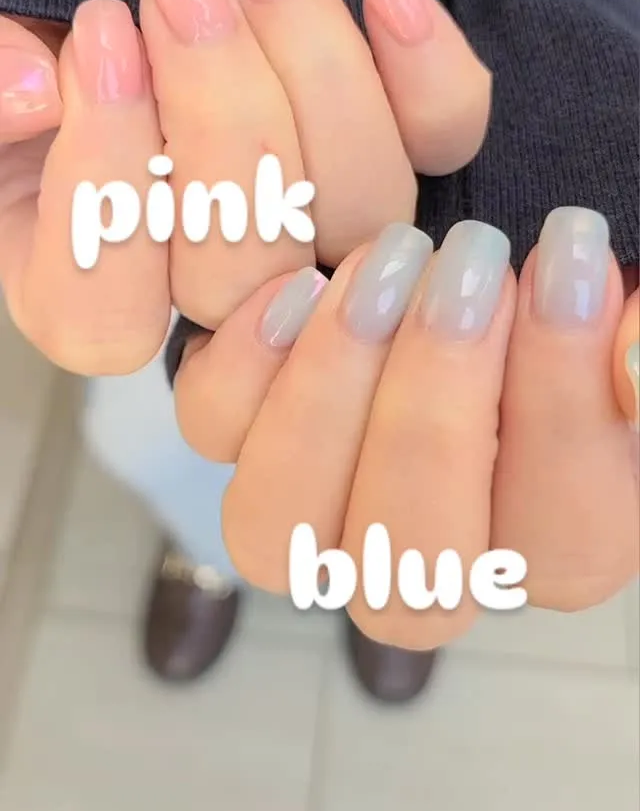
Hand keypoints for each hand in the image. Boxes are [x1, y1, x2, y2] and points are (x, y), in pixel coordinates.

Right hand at [0, 0, 489, 373]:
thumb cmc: (49, 36)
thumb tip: (35, 91)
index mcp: (92, 289)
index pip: (106, 312)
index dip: (110, 185)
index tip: (98, 37)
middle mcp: (216, 285)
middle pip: (249, 264)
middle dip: (219, 107)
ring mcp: (317, 225)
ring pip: (357, 202)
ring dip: (311, 63)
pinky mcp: (390, 149)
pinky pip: (442, 140)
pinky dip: (424, 64)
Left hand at [174, 218, 638, 648]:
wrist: (484, 238)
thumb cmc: (561, 277)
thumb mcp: (618, 302)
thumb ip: (638, 341)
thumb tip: (630, 362)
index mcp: (554, 539)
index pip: (566, 543)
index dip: (563, 402)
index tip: (570, 255)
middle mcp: (429, 554)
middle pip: (414, 571)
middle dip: (438, 405)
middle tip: (471, 260)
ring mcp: (321, 506)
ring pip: (281, 533)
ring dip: (330, 394)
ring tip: (388, 262)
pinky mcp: (250, 430)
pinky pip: (213, 437)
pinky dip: (244, 366)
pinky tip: (303, 282)